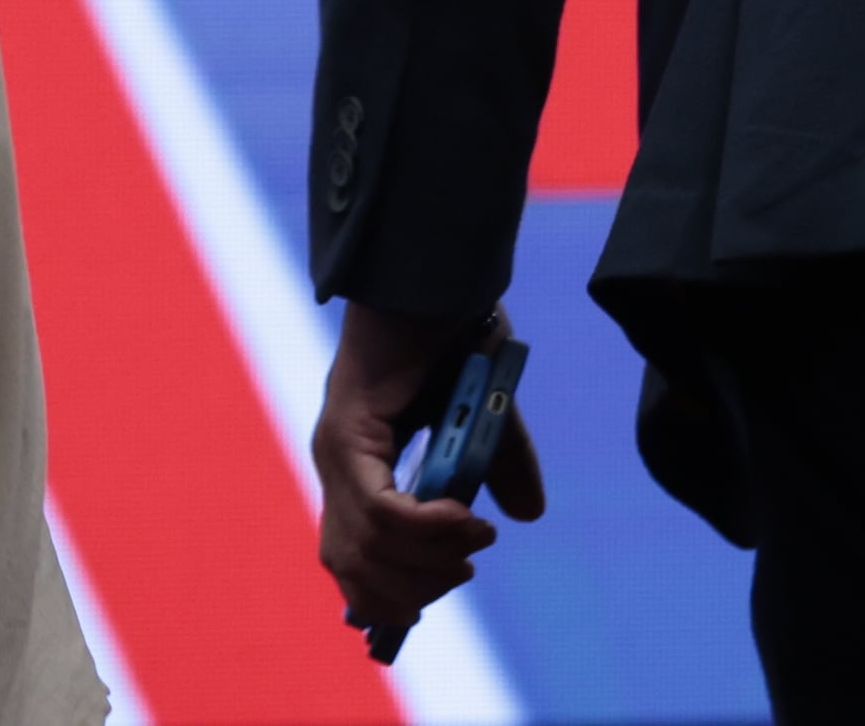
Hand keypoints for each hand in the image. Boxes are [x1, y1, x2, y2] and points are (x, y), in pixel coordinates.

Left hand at [313, 302, 544, 658]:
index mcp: (359, 465)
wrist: (440, 271)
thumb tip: (527, 515)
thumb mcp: (488, 414)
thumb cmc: (457, 328)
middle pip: (353, 567)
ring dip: (423, 561)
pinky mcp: (348, 430)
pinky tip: (462, 519)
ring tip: (473, 542)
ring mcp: (337, 449)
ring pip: (362, 546)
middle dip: (411, 589)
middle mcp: (337, 464)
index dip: (389, 593)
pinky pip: (378, 507)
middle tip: (465, 566)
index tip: (443, 589)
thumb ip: (500, 465)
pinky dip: (422, 526)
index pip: (354, 559)